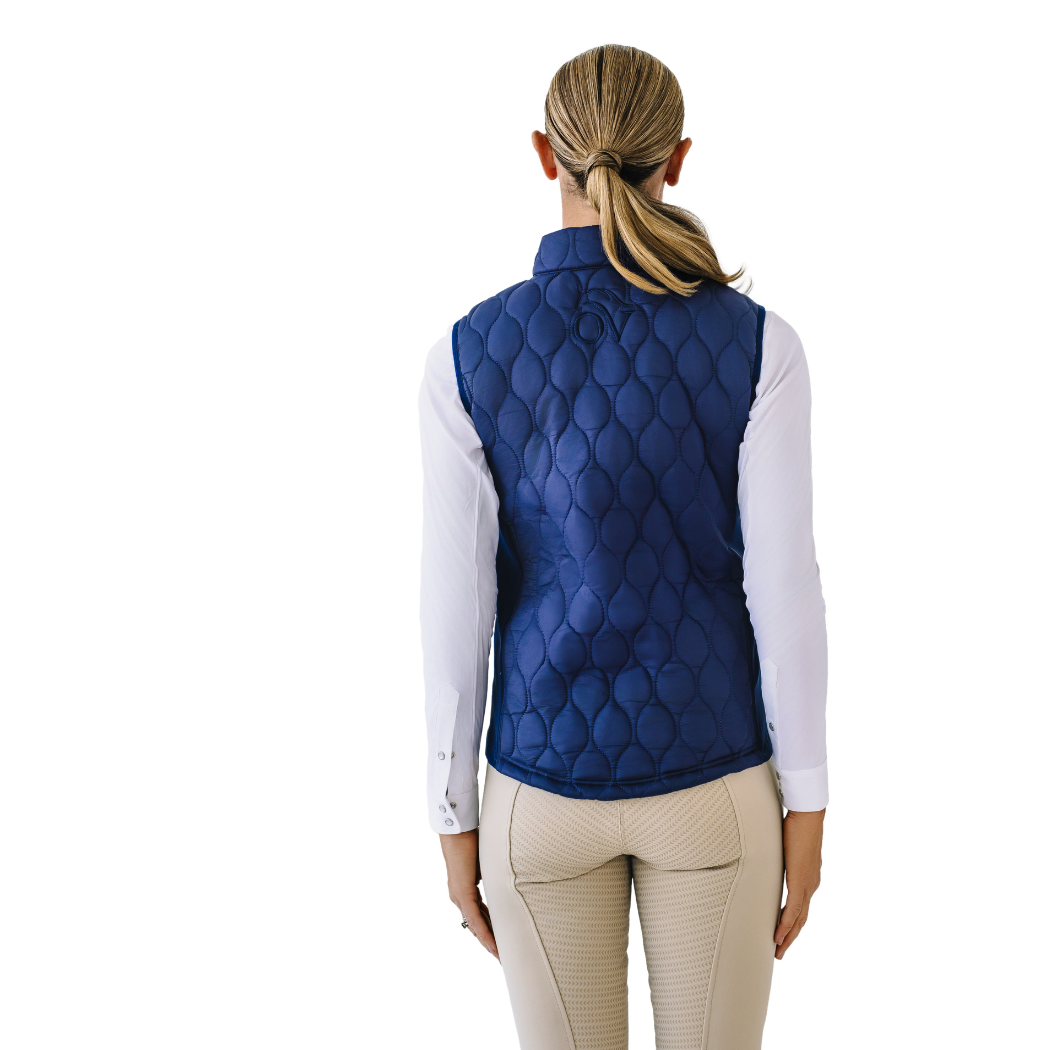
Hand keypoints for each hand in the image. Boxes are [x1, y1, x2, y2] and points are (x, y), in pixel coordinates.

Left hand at [440, 829, 498, 960]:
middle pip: (476, 926)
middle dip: (490, 942)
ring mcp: (459, 897)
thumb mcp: (486, 864)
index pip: (479, 916)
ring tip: (500, 957)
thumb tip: (505, 881)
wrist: (457, 831)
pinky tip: (492, 945)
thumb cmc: (471, 841)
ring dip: (488, 942)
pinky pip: (475, 919)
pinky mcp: (462, 894)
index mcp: (464, 891)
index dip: (489, 930)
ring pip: (475, 926)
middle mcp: (459, 898)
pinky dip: (484, 933)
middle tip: (502, 957)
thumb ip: (493, 876)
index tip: (500, 942)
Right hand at [774, 808, 823, 959]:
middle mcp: (811, 885)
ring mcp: (808, 885)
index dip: (792, 923)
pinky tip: (778, 936)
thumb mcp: (786, 847)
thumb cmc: (796, 824)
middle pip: (802, 919)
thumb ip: (780, 858)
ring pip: (799, 919)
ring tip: (778, 950)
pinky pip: (793, 910)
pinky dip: (785, 925)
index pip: (801, 907)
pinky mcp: (801, 882)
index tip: (783, 935)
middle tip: (780, 952)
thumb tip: (767, 857)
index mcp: (809, 878)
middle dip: (790, 937)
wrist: (808, 816)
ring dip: (788, 936)